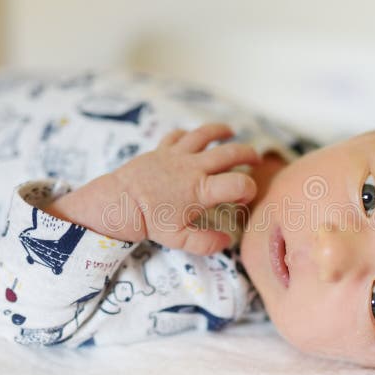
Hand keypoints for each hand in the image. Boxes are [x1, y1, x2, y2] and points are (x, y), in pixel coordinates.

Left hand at [119, 123, 259, 253]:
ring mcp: (178, 155)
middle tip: (255, 160)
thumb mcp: (179, 240)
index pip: (239, 183)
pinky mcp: (162, 149)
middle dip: (248, 154)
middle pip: (231, 152)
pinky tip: (193, 138)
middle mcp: (194, 167)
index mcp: (202, 190)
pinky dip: (189, 134)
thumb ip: (207, 242)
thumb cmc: (150, 222)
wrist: (118, 202)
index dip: (249, 190)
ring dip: (221, 131)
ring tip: (231, 132)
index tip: (243, 199)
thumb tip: (228, 240)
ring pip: (206, 134)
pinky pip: (179, 135)